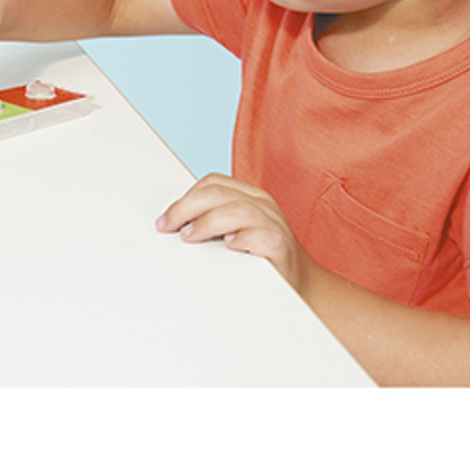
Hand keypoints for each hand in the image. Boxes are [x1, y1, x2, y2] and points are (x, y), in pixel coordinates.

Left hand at [156, 173, 313, 294]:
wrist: (303, 285)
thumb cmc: (263, 258)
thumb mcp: (236, 233)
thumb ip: (214, 222)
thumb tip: (175, 224)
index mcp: (250, 197)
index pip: (213, 183)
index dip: (185, 198)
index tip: (166, 219)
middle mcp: (263, 205)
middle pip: (218, 193)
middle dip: (186, 208)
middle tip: (169, 227)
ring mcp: (275, 224)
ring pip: (237, 209)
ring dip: (207, 222)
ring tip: (190, 237)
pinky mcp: (282, 246)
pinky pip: (262, 236)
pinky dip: (243, 238)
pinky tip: (229, 245)